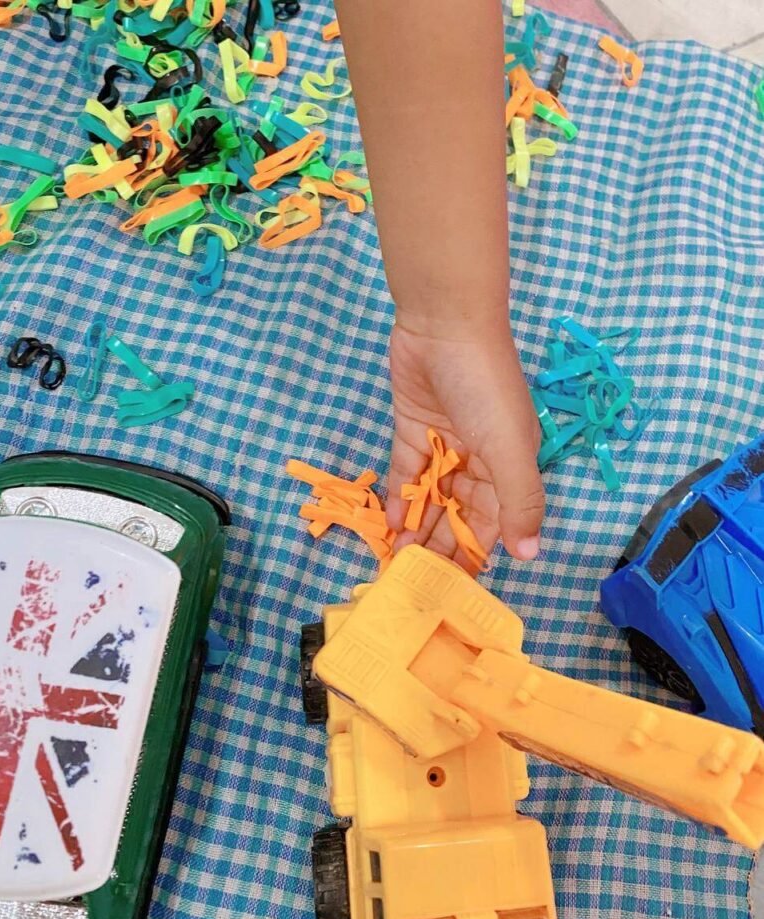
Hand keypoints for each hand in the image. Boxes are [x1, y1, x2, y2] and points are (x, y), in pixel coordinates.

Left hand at [386, 319, 544, 571]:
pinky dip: (400, 496)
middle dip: (439, 547)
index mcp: (509, 467)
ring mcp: (444, 444)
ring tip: (396, 560)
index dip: (474, 556)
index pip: (492, 525)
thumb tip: (531, 555)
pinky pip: (407, 471)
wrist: (445, 324)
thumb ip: (520, 502)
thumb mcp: (510, 449)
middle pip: (457, 515)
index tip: (453, 590)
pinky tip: (390, 523)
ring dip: (417, 527)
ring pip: (431, 497)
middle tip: (413, 581)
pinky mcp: (413, 429)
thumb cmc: (485, 388)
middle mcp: (480, 460)